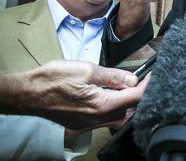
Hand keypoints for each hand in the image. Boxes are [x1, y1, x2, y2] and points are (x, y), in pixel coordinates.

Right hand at [3, 61, 149, 130]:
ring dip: (122, 100)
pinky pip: (103, 117)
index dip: (146, 85)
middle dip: (135, 93)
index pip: (135, 97)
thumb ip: (113, 76)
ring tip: (118, 84)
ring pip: (116, 114)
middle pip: (128, 108)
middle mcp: (97, 119)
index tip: (151, 75)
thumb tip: (132, 79)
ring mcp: (88, 123)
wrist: (28, 93)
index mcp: (102, 105)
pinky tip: (105, 93)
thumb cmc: (53, 80)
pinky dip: (110, 105)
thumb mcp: (87, 70)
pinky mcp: (80, 123)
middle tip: (134, 77)